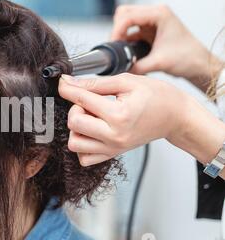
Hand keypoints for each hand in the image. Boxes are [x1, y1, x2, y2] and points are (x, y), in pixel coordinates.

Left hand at [58, 73, 192, 165]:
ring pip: (74, 144)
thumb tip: (69, 81)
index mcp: (119, 115)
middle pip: (74, 124)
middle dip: (75, 109)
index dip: (67, 88)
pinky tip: (91, 131)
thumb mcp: (126, 81)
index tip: (64, 81)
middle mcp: (114, 136)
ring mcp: (113, 148)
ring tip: (91, 117)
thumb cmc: (156, 96)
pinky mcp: (112, 155)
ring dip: (76, 128)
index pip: (81, 100)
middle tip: (88, 102)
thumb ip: (94, 83)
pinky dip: (82, 145)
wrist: (175, 116)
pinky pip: (84, 158)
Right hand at [111, 5, 222, 91]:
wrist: (198, 64)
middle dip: (116, 30)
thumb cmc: (188, 58)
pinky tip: (127, 53)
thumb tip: (119, 68)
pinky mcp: (149, 31)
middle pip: (124, 14)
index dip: (117, 30)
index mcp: (160, 14)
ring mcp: (151, 22)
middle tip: (116, 46)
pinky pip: (130, 33)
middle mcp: (155, 14)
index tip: (113, 45)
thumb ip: (136, 66)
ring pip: (125, 22)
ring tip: (121, 51)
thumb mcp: (159, 63)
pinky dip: (126, 42)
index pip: (128, 16)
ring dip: (120, 36)